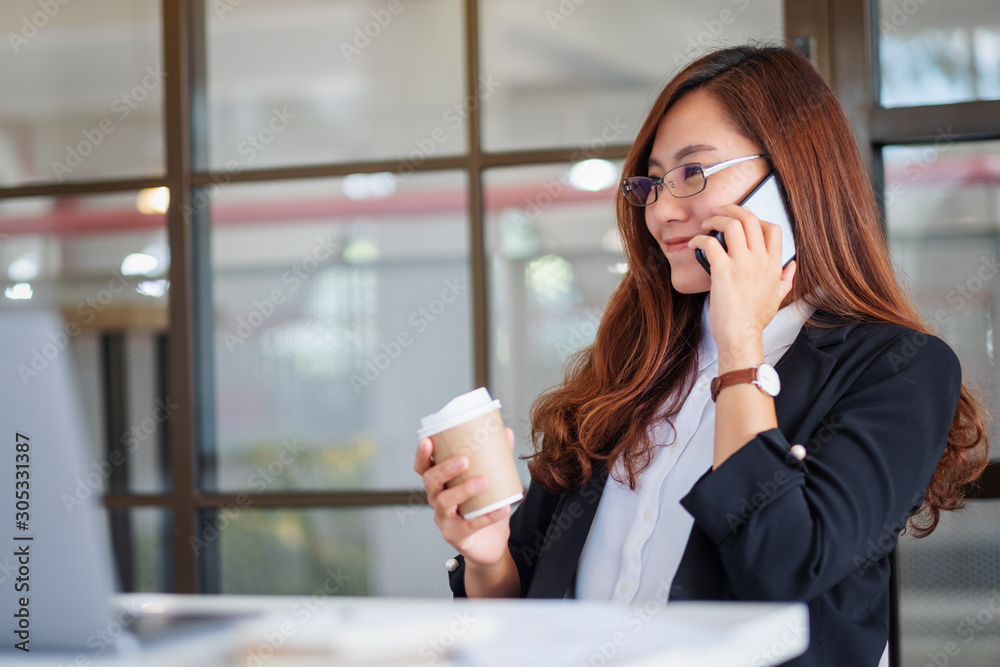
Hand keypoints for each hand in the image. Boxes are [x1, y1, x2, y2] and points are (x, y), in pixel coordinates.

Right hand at [414, 427, 515, 566]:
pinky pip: (470, 525)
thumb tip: (506, 432)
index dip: (422, 455)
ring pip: (444, 502)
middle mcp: (437, 500)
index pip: (423, 468)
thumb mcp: (490, 481)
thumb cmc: (484, 509)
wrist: (490, 544)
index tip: (428, 440)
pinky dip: (486, 516)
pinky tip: (501, 508)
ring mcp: (444, 520)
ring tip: (483, 481)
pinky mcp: (457, 536)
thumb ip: (496, 458)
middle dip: (445, 469)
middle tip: (464, 459)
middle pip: (430, 482)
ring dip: (463, 489)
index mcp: (440, 484)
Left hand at [688, 203, 795, 369]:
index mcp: (774, 266)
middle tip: (719, 211)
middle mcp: (760, 261)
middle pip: (751, 219)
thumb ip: (786, 279)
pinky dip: (700, 239)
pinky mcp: (723, 271)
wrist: (741, 337)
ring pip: (732, 224)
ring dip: (716, 219)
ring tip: (706, 224)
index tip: (742, 220)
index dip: (757, 218)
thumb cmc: (754, 321)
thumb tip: (793, 266)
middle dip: (733, 209)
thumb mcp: (778, 298)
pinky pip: (711, 243)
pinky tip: (694, 243)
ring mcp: (742, 264)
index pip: (773, 229)